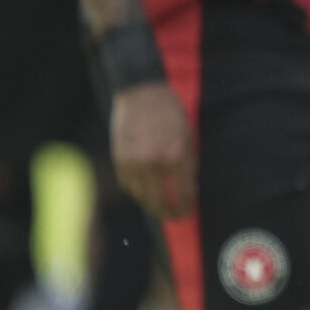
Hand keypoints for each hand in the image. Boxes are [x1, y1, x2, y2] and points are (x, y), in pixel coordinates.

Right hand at [111, 82, 195, 218]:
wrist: (140, 93)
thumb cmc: (169, 111)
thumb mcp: (188, 134)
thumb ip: (188, 162)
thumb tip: (189, 186)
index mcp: (175, 156)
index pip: (183, 193)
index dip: (187, 206)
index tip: (188, 210)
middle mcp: (153, 163)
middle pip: (159, 202)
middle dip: (168, 213)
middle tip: (173, 216)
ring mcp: (133, 163)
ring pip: (140, 196)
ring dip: (150, 204)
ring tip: (159, 205)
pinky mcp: (119, 160)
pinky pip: (127, 185)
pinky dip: (136, 190)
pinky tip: (144, 189)